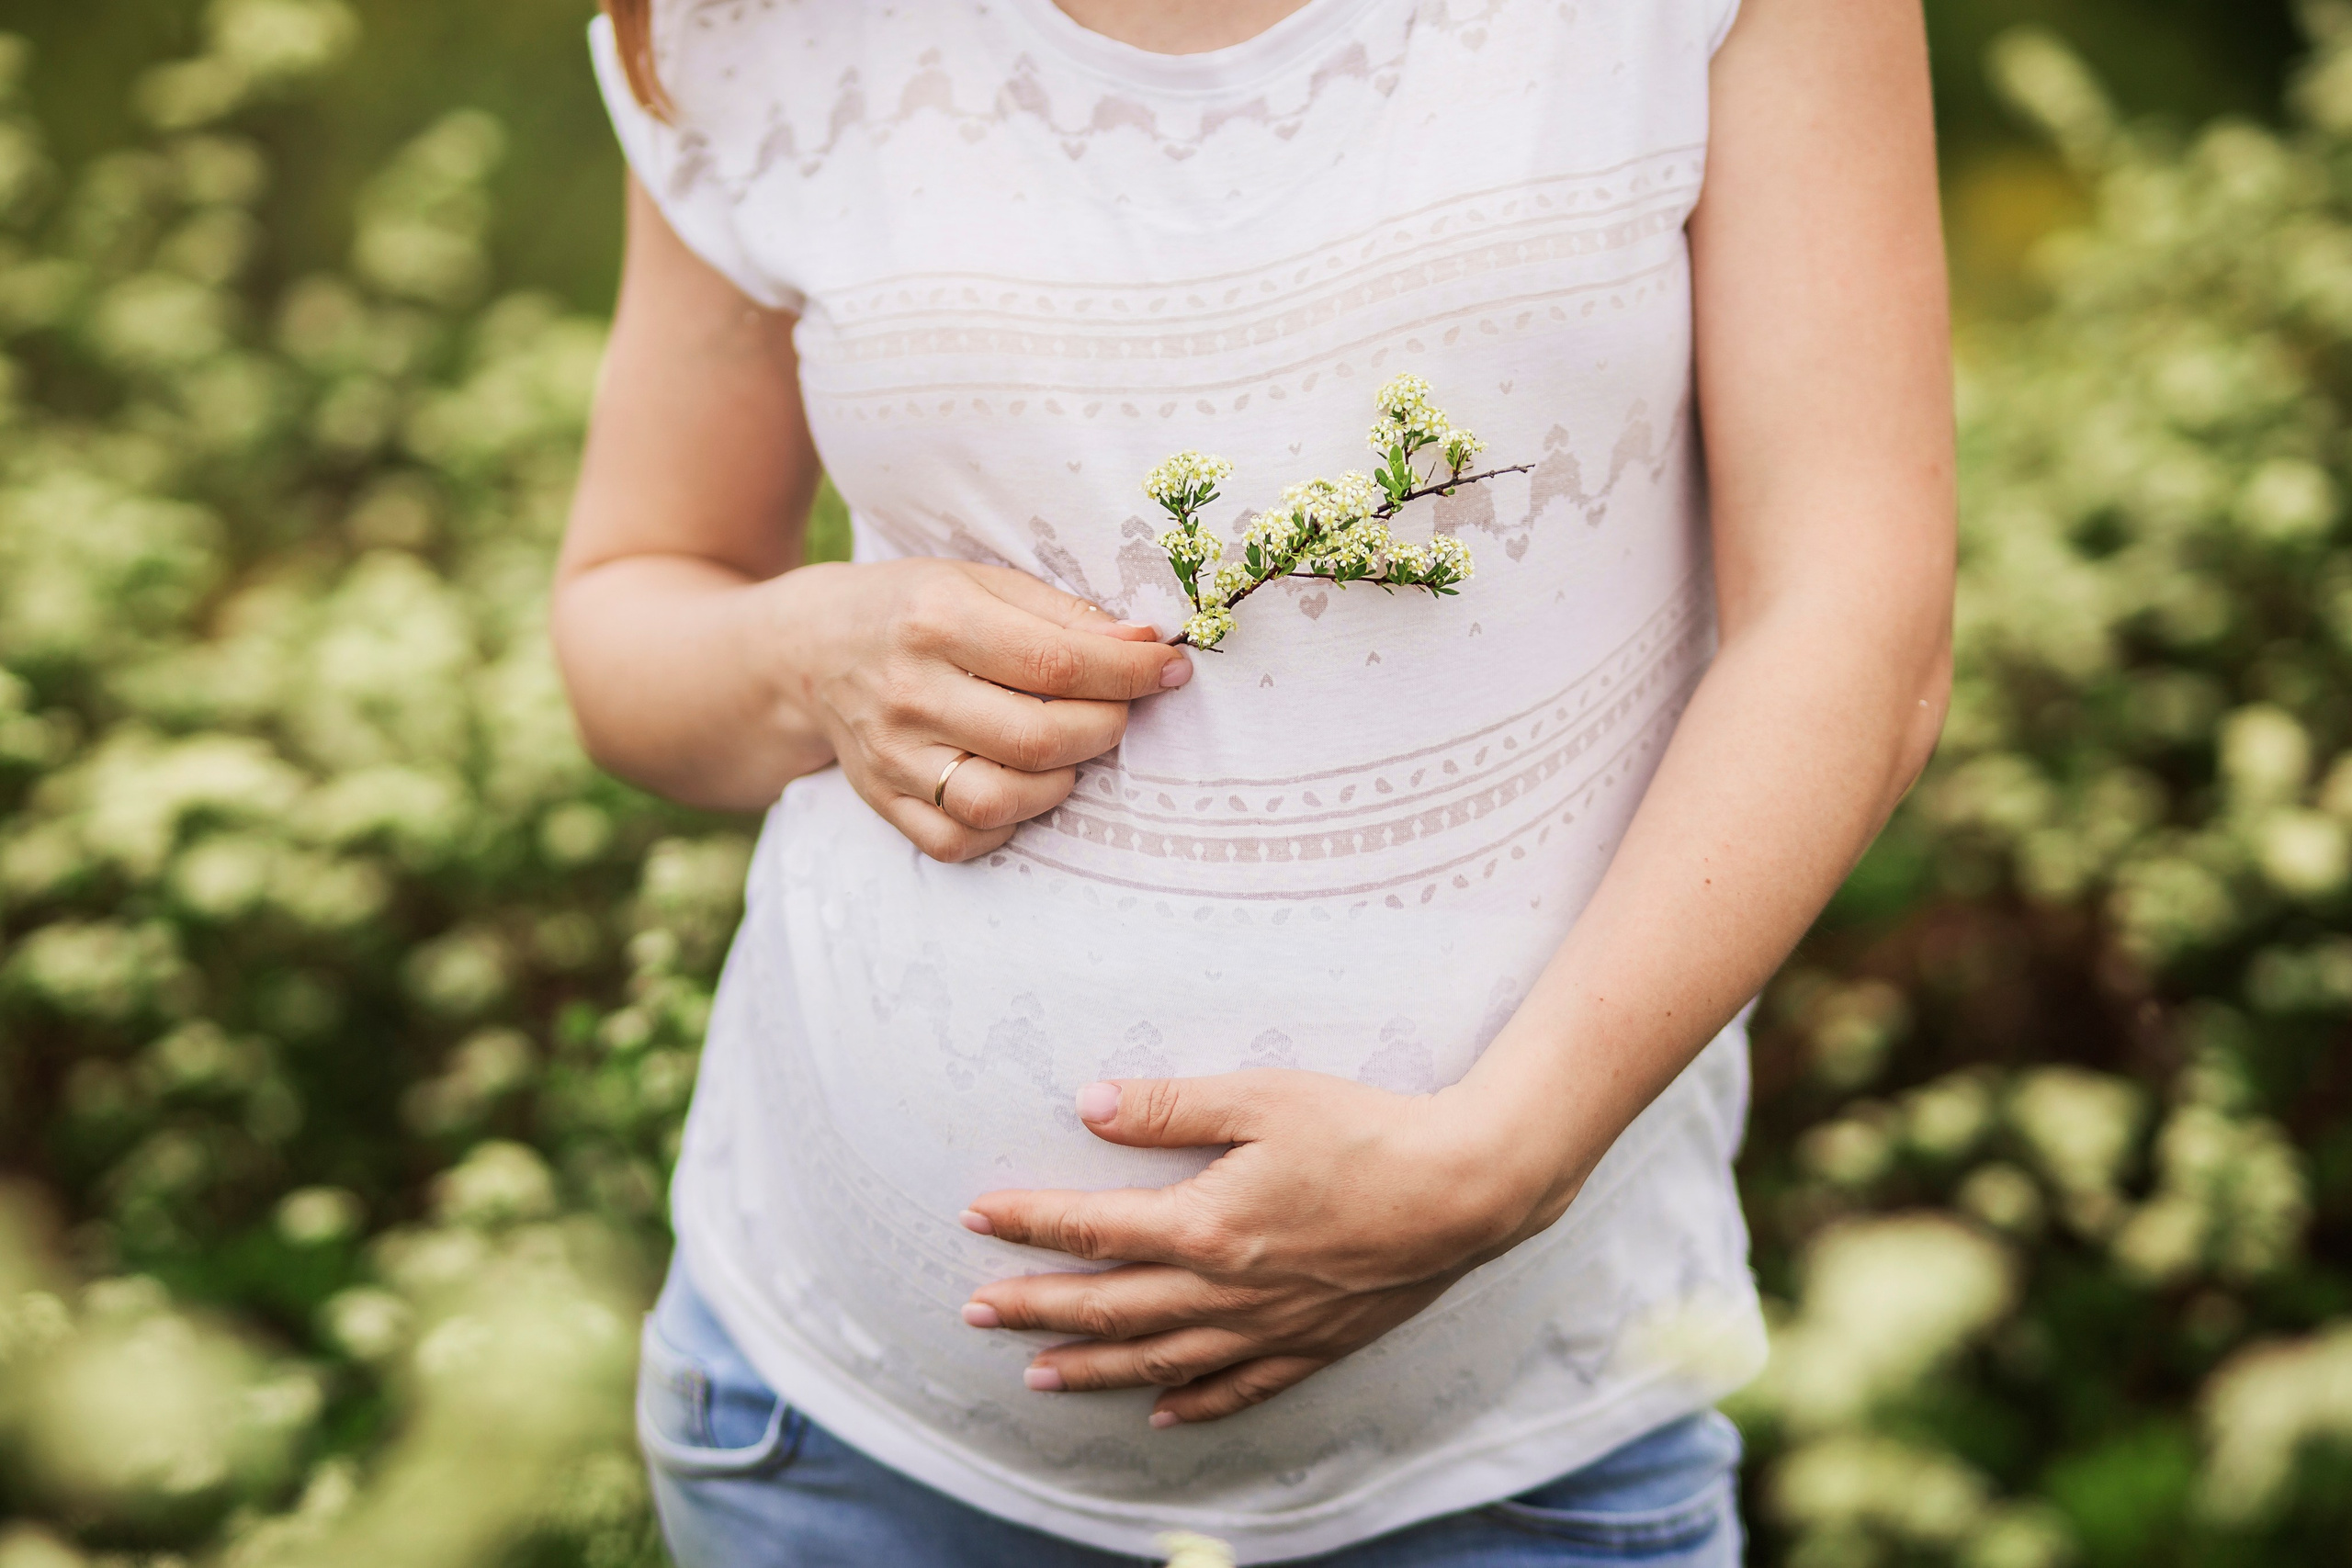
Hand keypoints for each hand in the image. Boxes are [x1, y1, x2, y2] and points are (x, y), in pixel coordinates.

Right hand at [766, 560, 1189, 862]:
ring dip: (1059, 782)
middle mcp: (909, 691)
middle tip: (1115, 711)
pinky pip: (960, 839)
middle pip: (1038, 738)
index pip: (1057, 663)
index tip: (1171, 671)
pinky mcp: (882, 800)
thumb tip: (1145, 647)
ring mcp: (890, 755)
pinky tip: (1019, 786)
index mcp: (937, 619)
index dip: (1130, 674)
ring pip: (1000, 801)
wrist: (811, 648)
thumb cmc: (916, 608)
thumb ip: (1063, 614)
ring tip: (1066, 750)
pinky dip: (1007, 824)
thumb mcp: (982, 582)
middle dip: (1104, 728)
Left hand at [957, 1071, 1580, 1425]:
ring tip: (1039, 1376)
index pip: (1094, 1228)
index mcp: (1206, 1225)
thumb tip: (1091, 1104)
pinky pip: (1239, 1388)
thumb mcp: (1261, 1097)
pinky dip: (1193, 1406)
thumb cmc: (1364, 1130)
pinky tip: (1161, 1414)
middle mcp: (1227, 1290)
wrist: (1464, 1189)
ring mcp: (1269, 1326)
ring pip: (1161, 1361)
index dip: (1029, 1223)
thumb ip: (1171, 1106)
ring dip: (1093, 1369)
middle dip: (1037, 1309)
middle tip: (977, 1316)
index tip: (976, 1217)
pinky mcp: (1313, 1343)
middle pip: (1111, 1308)